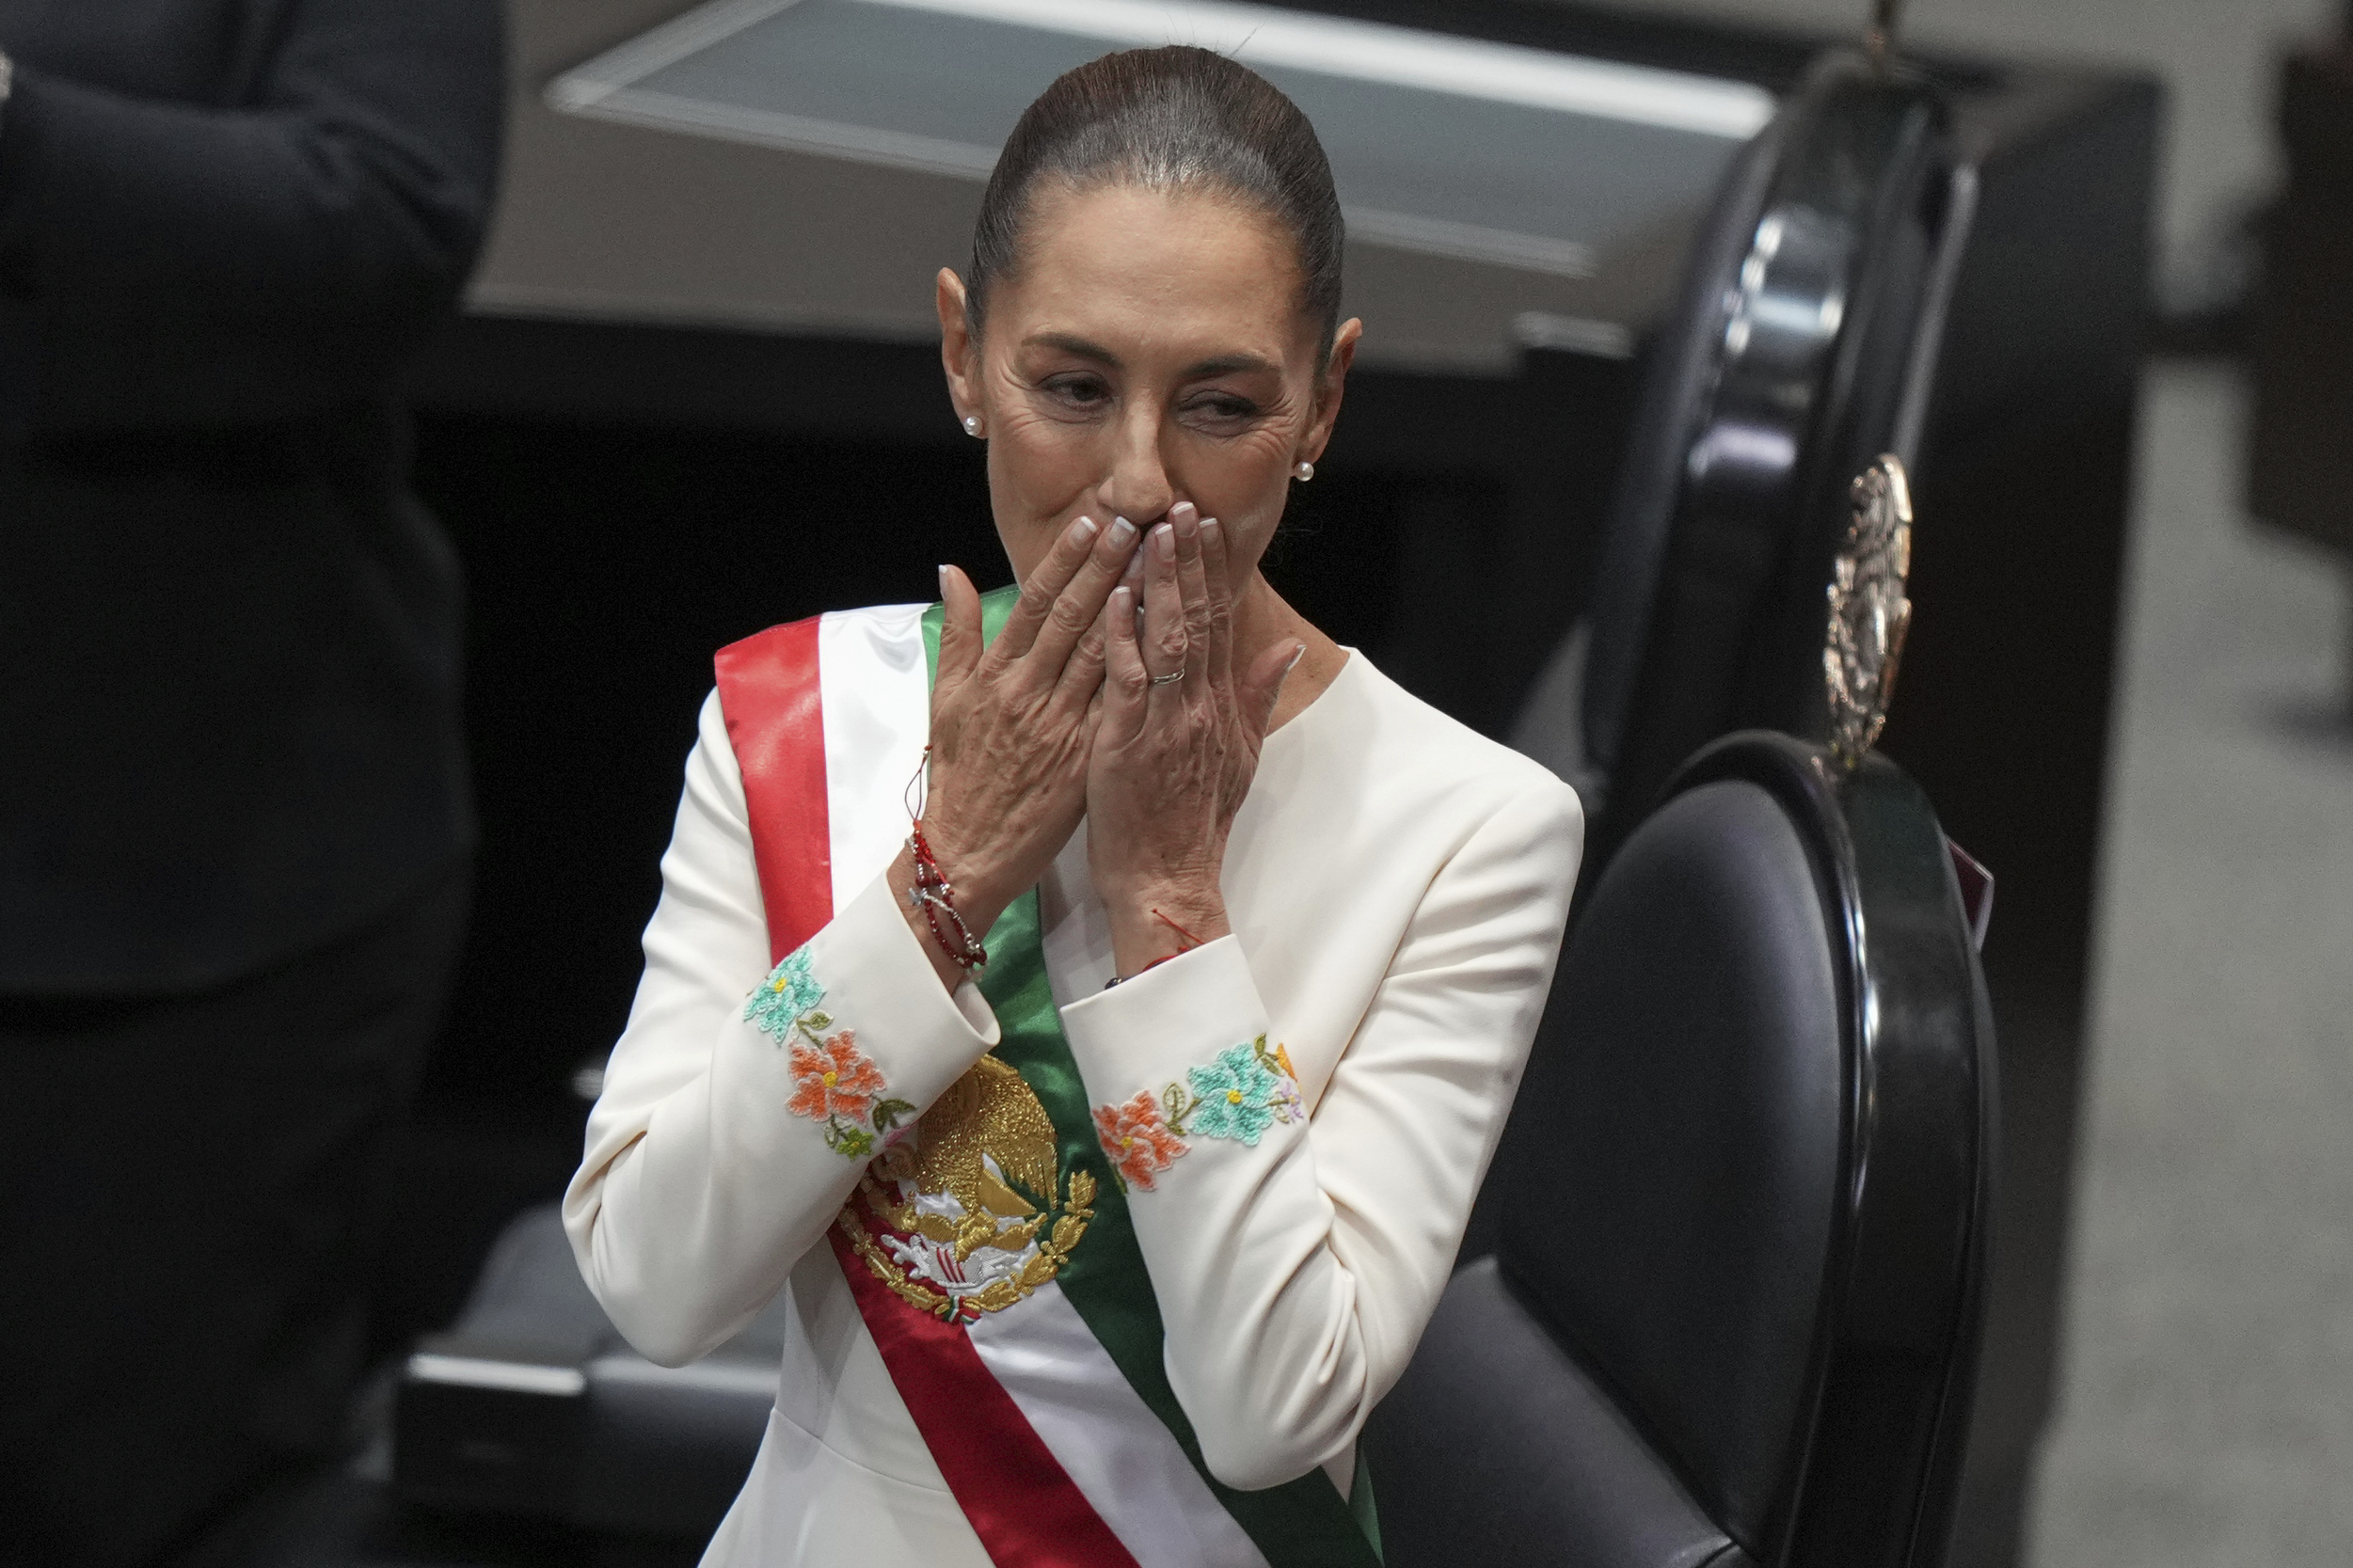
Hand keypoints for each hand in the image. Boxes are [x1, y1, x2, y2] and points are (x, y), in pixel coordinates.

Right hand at [908, 515, 1136, 980]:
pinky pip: (1118, 707)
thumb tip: (951, 570)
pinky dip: (1141, 671)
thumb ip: (957, 632)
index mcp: (996, 674)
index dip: (1066, 561)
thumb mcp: (945, 699)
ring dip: (1133, 607)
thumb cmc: (959, 775)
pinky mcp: (1083, 759)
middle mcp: (1028, 693)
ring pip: (1103, 654)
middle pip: (1075, 619)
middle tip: (1139, 523)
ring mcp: (1059, 726)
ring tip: (1160, 566)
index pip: (1037, 604)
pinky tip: (1166, 641)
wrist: (967, 852)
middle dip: (1107, 567)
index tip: (1093, 522)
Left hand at [1087, 502, 1300, 976]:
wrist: (1168, 877)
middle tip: (1180, 507)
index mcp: (1220, 706)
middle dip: (1188, 560)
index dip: (1213, 572)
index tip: (1205, 527)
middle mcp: (1199, 705)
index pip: (1220, 624)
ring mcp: (1166, 720)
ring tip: (1151, 530)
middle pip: (1198, 618)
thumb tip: (1288, 648)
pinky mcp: (1130, 739)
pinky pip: (1128, 676)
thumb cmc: (1193, 822)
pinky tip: (1117, 594)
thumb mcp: (1241, 758)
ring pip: (1167, 636)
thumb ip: (1259, 697)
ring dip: (1159, 580)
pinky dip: (1123, 633)